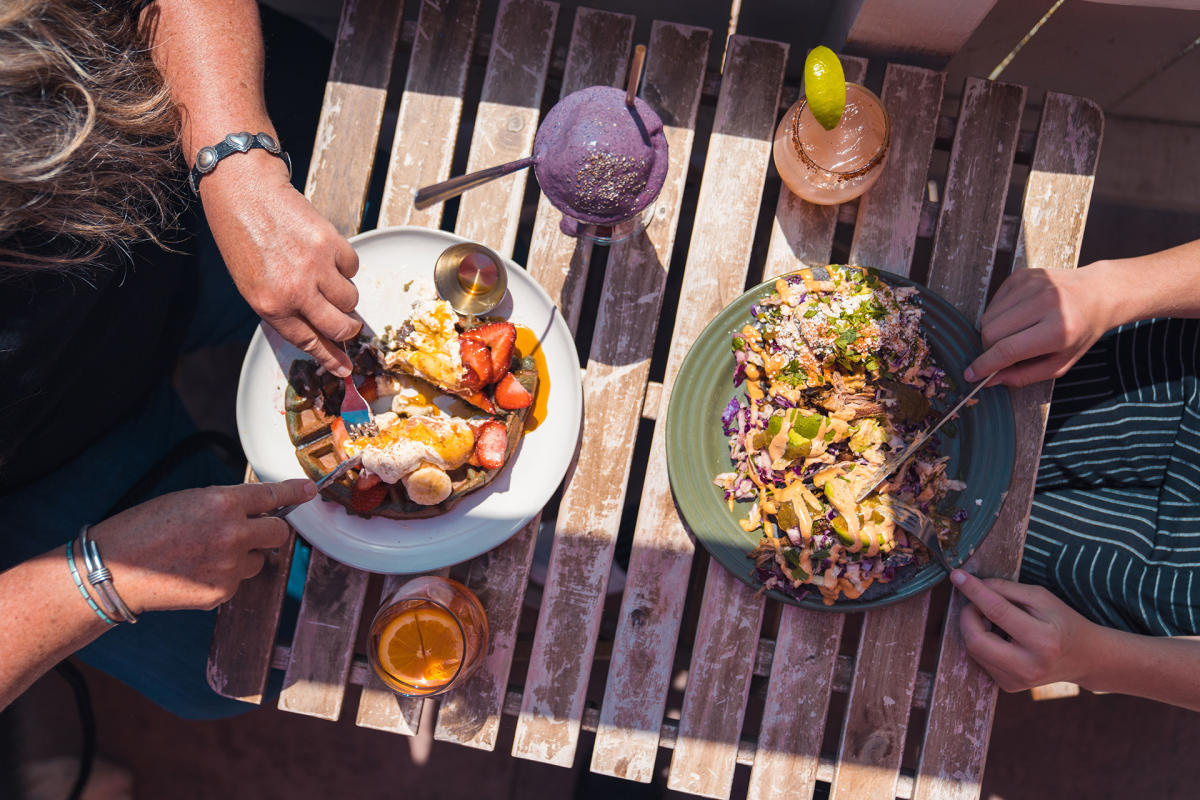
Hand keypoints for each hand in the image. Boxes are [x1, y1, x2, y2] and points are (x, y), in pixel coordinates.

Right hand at [88, 479, 315, 612]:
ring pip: (259, 560)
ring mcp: (230, 566)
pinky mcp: (222, 592)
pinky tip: (195, 572)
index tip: (309, 491)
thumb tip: (256, 510)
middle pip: (279, 534)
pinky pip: (238, 581)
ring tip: (206, 553)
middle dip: (272, 531)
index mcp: (223, 503)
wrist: (114, 570)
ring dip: (245, 556)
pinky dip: (224, 576)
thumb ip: (225, 505)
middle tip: (254, 530)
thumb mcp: (188, 501)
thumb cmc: (144, 529)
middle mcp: (234, 534)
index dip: (295, 493)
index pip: (273, 495)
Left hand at [200, 153, 360, 375]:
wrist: (245, 191)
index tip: (345, 368)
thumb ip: (283, 308)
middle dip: (348, 331)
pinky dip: (344, 266)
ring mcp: (316, 266)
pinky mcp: (331, 243)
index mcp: (270, 305)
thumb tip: (316, 327)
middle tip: (349, 326)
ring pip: (351, 299)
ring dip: (344, 295)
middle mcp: (295, 290)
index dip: (331, 357)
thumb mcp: (252, 284)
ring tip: (326, 279)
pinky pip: (352, 268)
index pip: (310, 341)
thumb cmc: (241, 236)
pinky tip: (324, 255)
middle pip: (340, 327)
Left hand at [951, 569, 1102, 690]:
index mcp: (1043, 641)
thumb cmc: (1064, 623)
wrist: (1085, 659)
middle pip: (975, 639)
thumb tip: (974, 585)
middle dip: (967, 615)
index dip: (974, 591)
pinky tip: (999, 635)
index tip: (957, 575)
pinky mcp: (1008, 686)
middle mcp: (1028, 666)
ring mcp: (1017, 681)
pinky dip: (982, 641)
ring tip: (992, 618)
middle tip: (975, 601)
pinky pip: (981, 659)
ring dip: (973, 627)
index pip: (997, 611)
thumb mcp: (1042, 598)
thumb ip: (1007, 590)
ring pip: (974, 650)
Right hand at [963, 265, 1117, 387]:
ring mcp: (1032, 285)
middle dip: (988, 349)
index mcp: (1058, 330)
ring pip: (987, 318)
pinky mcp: (1022, 275)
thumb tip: (990, 380)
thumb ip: (1024, 375)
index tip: (971, 374)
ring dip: (992, 332)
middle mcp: (1045, 303)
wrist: (1097, 293)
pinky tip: (1016, 317)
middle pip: (991, 333)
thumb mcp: (1060, 363)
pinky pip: (993, 302)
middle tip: (1000, 355)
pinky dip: (997, 315)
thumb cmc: (1079, 332)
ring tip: (1012, 334)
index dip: (985, 365)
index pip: (1008, 350)